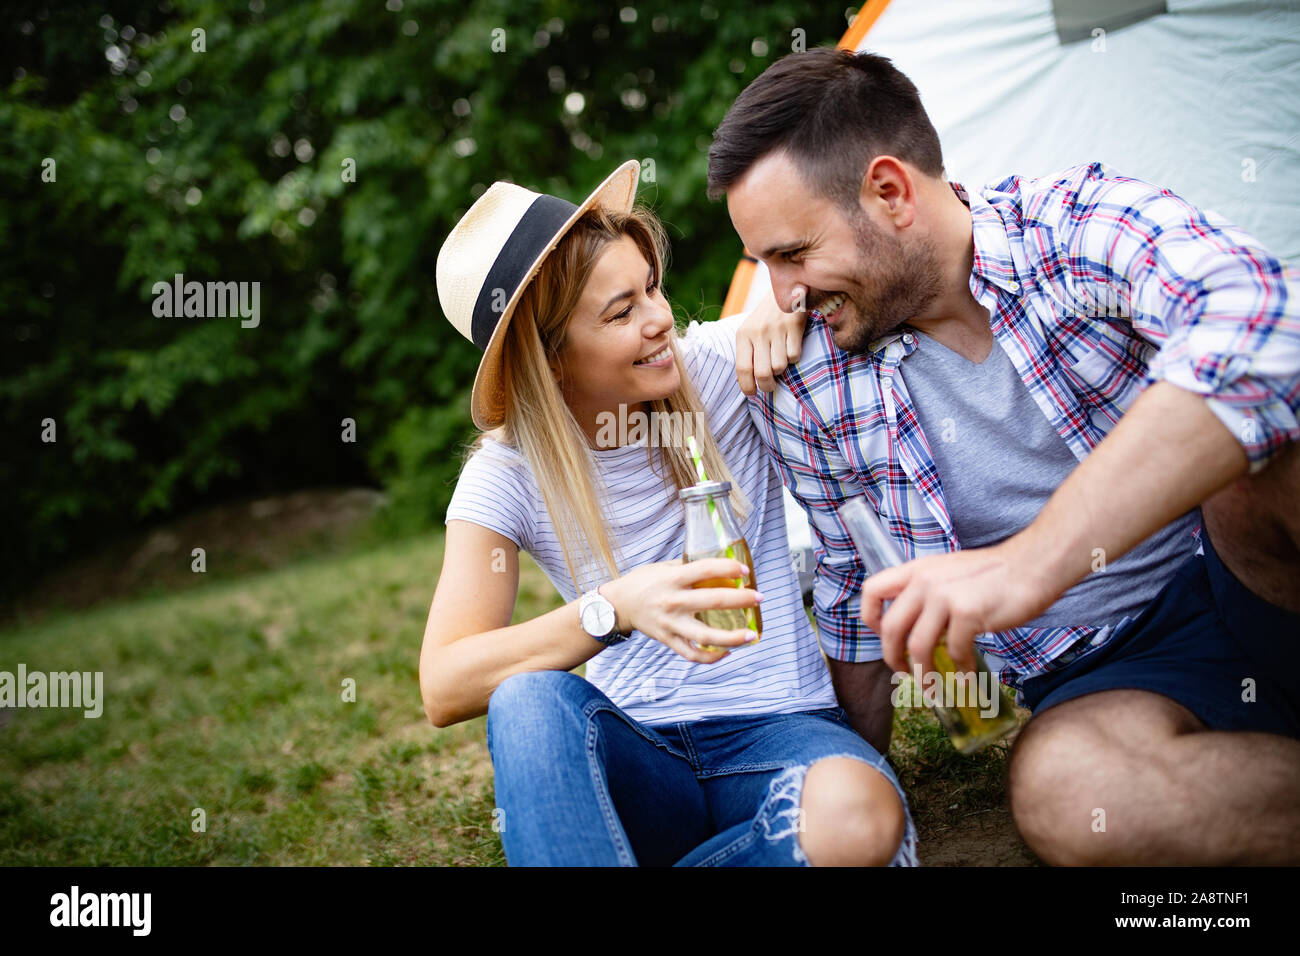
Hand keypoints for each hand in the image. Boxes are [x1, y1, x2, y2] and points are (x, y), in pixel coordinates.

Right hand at [602, 559, 760, 663]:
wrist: (620, 604)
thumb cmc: (645, 582)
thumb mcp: (664, 567)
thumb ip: (689, 567)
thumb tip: (719, 566)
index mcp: (673, 578)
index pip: (706, 570)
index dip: (728, 568)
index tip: (745, 571)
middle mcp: (673, 601)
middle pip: (714, 601)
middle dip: (742, 600)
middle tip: (759, 597)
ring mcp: (671, 624)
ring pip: (706, 636)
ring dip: (733, 637)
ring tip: (751, 635)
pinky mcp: (668, 640)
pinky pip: (692, 654)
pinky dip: (711, 657)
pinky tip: (727, 652)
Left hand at [735, 286, 806, 394]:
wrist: (785, 289)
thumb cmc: (765, 318)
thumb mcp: (750, 331)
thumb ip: (748, 353)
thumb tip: (746, 383)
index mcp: (743, 334)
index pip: (742, 368)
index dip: (747, 386)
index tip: (752, 394)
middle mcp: (758, 332)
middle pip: (763, 373)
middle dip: (767, 386)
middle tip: (770, 387)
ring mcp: (776, 329)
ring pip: (780, 366)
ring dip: (782, 368)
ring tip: (780, 359)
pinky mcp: (794, 326)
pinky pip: (794, 356)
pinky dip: (794, 357)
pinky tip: (791, 346)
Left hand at [859, 538, 1056, 676]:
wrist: (1032, 565)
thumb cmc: (993, 574)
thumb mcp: (948, 572)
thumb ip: (927, 591)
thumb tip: (914, 625)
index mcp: (916, 570)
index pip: (871, 590)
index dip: (869, 618)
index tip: (882, 637)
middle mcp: (925, 581)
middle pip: (890, 628)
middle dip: (892, 658)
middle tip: (903, 673)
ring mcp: (945, 597)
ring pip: (917, 646)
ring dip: (922, 673)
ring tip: (930, 687)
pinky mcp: (968, 613)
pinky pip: (955, 651)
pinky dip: (960, 668)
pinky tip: (966, 674)